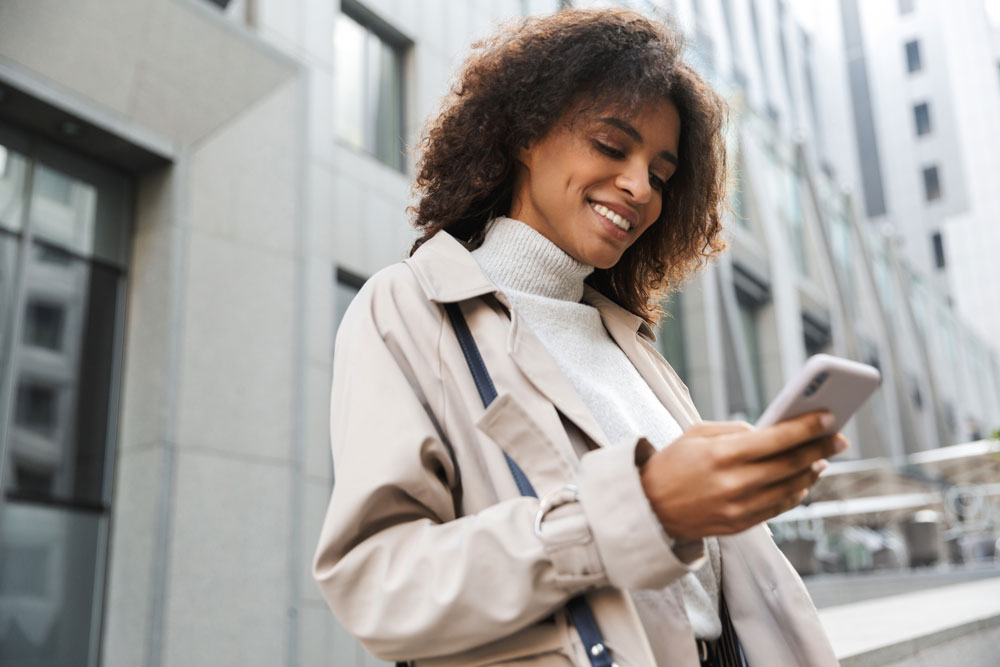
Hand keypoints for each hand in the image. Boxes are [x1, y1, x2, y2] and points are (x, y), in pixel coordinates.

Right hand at [639, 412, 847, 539]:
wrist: (649, 508)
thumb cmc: (672, 464)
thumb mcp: (696, 434)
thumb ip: (734, 430)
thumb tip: (770, 431)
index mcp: (721, 454)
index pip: (775, 439)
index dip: (806, 428)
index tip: (828, 417)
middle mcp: (733, 483)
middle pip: (790, 464)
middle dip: (820, 448)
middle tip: (839, 437)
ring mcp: (738, 507)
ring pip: (790, 488)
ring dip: (813, 472)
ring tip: (824, 458)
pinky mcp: (740, 524)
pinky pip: (779, 507)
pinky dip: (797, 492)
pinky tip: (804, 479)